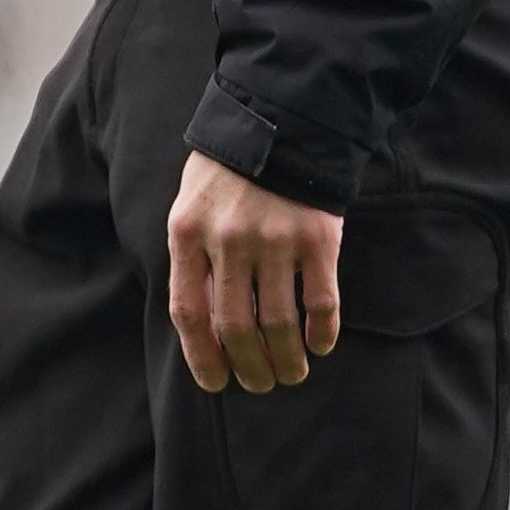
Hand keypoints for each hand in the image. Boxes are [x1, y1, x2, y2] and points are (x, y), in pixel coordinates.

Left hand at [167, 153, 343, 394]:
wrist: (280, 125)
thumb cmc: (226, 176)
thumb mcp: (189, 208)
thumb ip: (191, 259)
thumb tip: (201, 328)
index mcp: (187, 234)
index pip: (188, 312)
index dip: (201, 356)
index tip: (216, 384)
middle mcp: (229, 240)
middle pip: (235, 326)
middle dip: (249, 366)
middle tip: (260, 384)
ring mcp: (275, 240)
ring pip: (279, 322)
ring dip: (286, 359)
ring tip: (291, 374)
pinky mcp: (318, 238)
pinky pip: (321, 301)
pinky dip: (322, 332)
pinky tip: (320, 346)